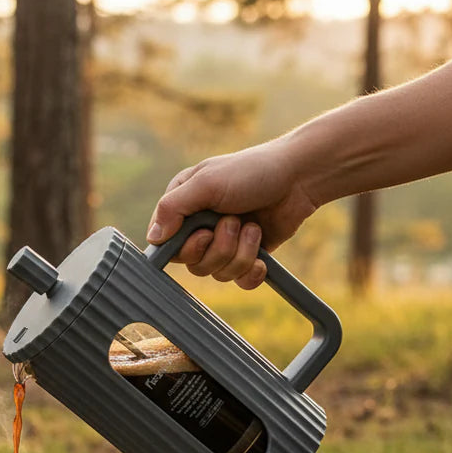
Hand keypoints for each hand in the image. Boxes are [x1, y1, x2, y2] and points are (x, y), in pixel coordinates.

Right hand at [147, 141, 317, 288]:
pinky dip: (252, 272)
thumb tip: (152, 238)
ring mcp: (223, 244)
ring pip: (218, 274)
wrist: (299, 177)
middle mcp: (199, 228)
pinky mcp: (247, 256)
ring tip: (253, 227)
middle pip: (194, 265)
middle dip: (219, 247)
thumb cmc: (250, 171)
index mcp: (183, 208)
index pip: (167, 246)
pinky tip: (262, 258)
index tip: (205, 232)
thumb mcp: (206, 183)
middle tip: (234, 221)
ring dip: (241, 252)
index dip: (186, 247)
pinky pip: (239, 281)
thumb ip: (173, 208)